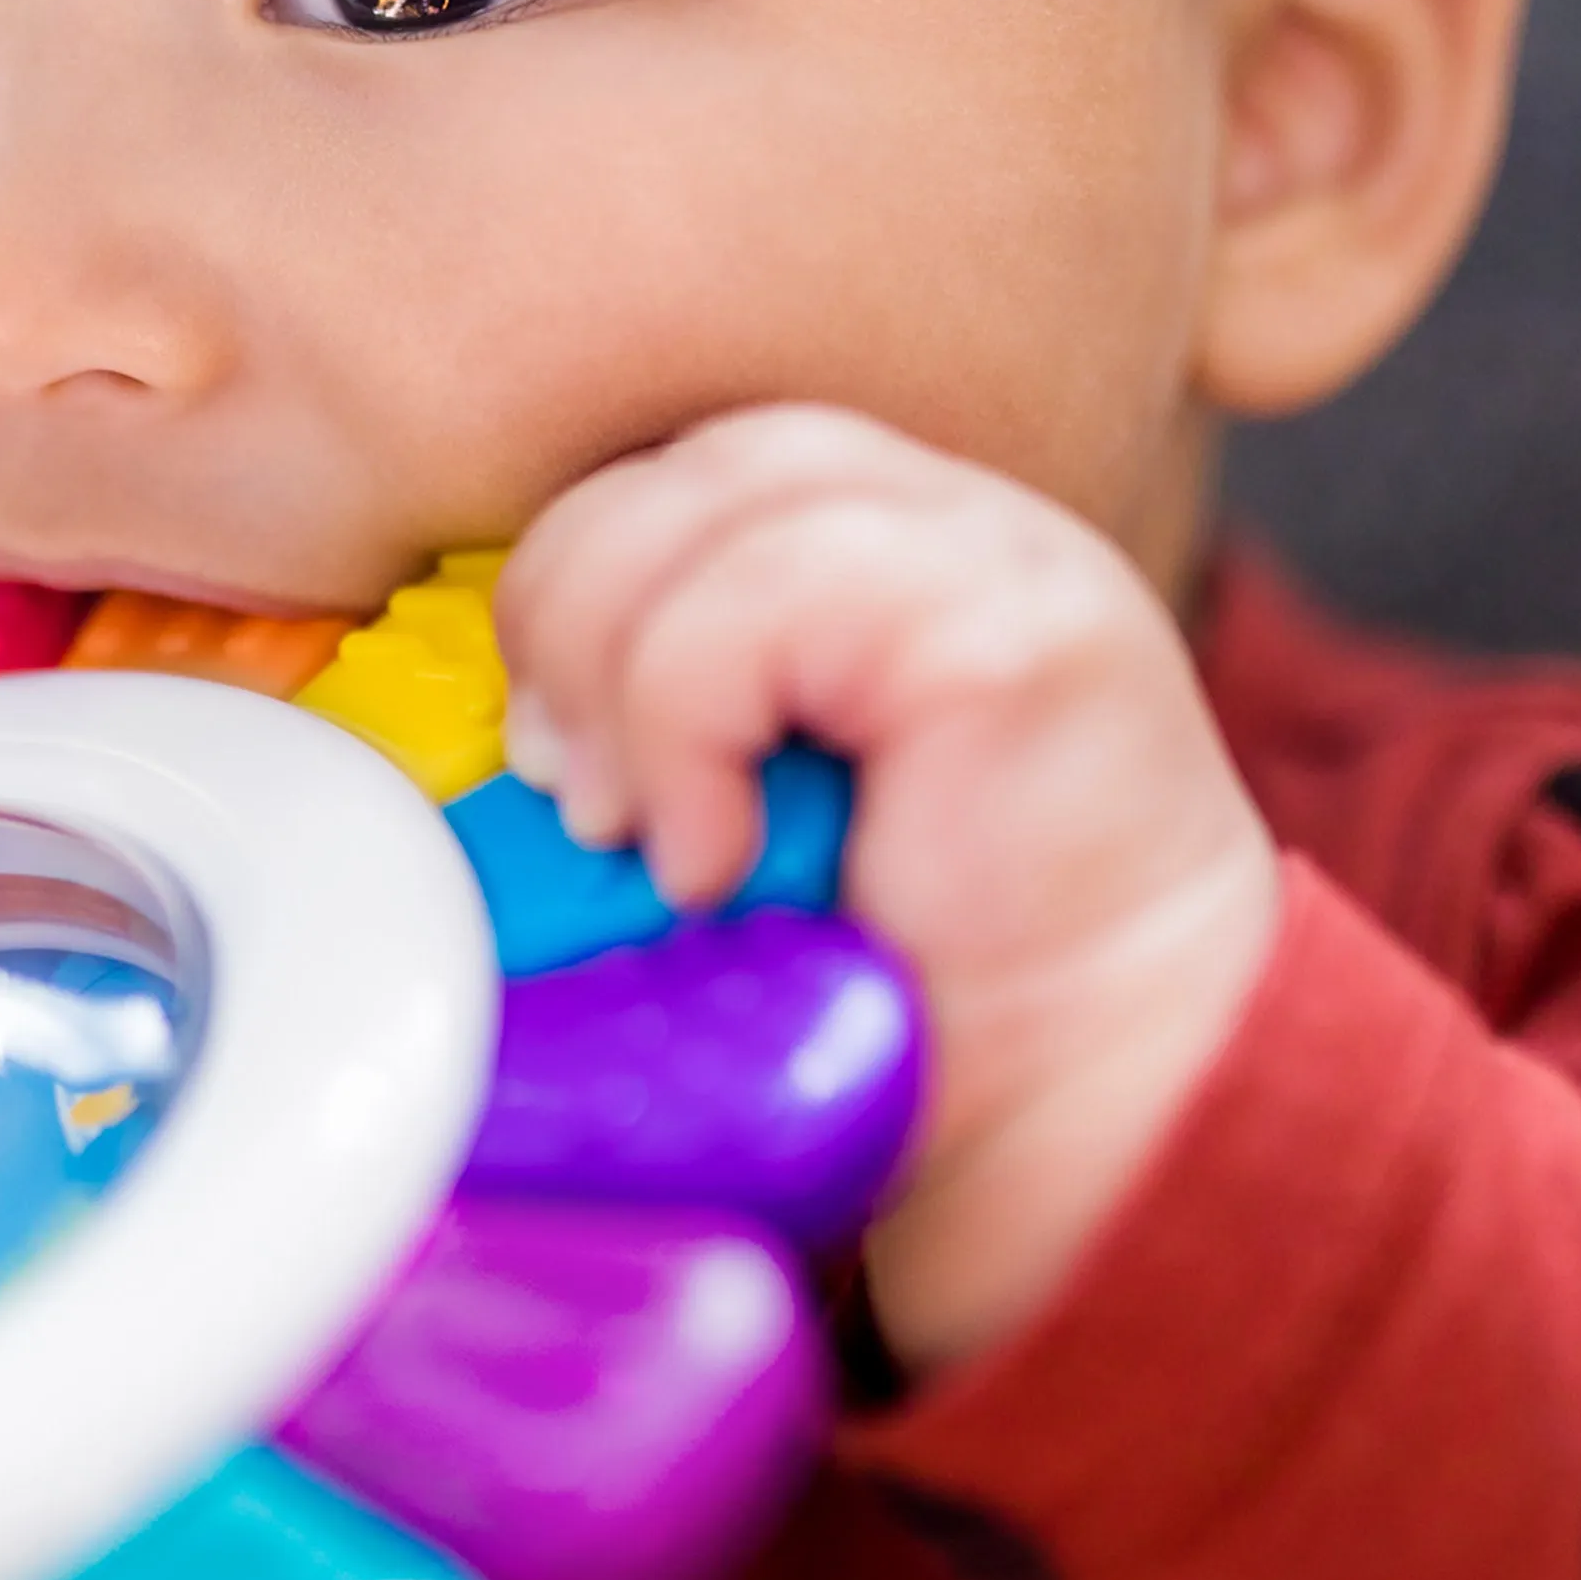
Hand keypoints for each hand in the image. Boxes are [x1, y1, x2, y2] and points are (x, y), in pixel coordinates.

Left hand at [497, 408, 1281, 1375]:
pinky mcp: (1011, 623)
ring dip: (616, 680)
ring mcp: (986, 549)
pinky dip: (688, 727)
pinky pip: (768, 602)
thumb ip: (648, 719)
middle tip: (564, 794)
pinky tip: (711, 853)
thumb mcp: (738, 814)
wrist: (1101, 1108)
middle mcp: (930, 516)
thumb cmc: (911, 983)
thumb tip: (479, 731)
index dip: (561, 587)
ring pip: (702, 508)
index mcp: (859, 543)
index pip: (656, 475)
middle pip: (663, 471)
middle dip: (561, 624)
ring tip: (634, 833)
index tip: (533, 747)